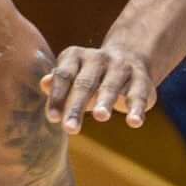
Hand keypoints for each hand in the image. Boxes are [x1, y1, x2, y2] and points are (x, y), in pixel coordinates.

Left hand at [42, 40, 157, 127]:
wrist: (129, 57)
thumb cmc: (91, 76)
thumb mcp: (72, 77)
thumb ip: (58, 85)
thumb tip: (44, 84)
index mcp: (76, 57)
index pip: (64, 76)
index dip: (58, 97)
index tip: (53, 118)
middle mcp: (98, 58)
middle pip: (85, 83)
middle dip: (77, 106)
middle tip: (69, 128)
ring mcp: (121, 67)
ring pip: (111, 86)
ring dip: (105, 101)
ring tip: (100, 117)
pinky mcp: (142, 79)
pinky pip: (139, 95)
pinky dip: (137, 109)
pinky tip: (134, 122)